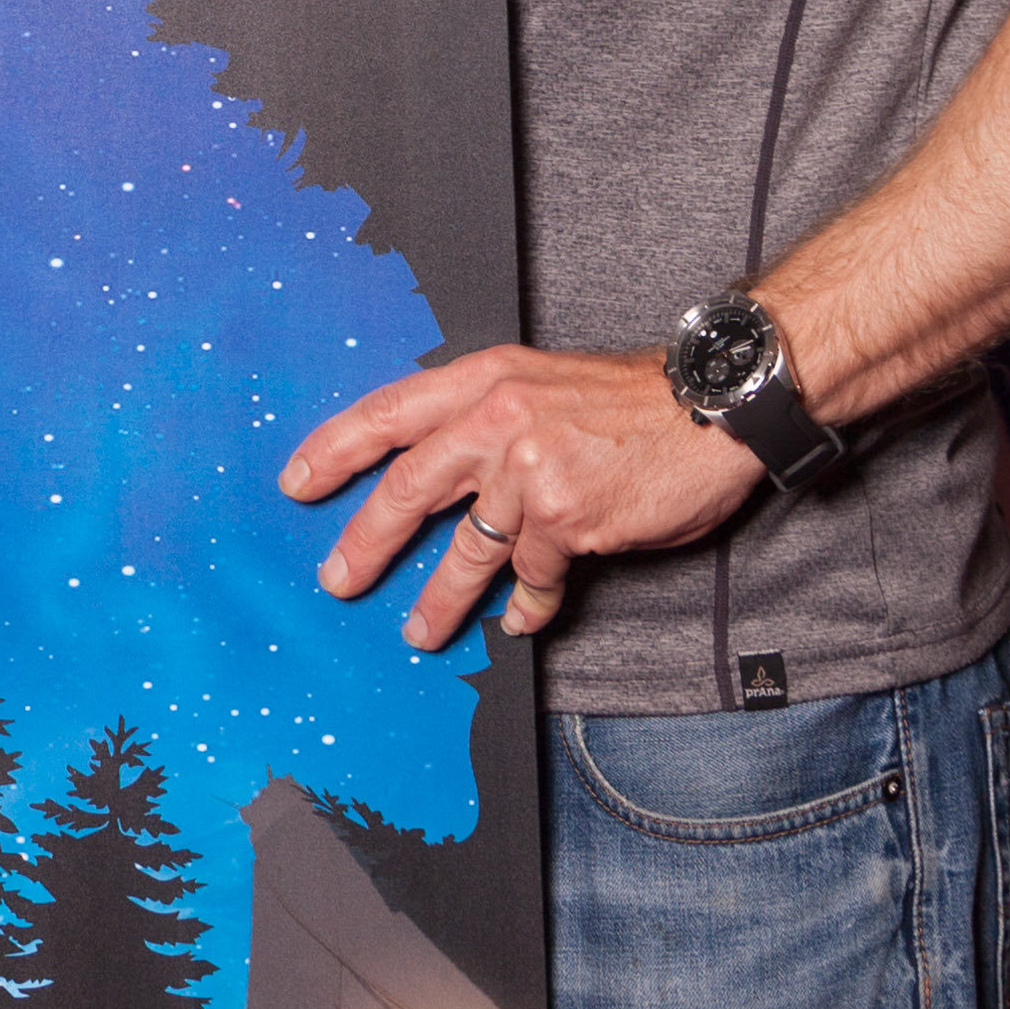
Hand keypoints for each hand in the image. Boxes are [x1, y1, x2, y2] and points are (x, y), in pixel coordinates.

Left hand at [281, 344, 763, 642]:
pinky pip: (532, 576)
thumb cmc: (631, 399)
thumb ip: (488, 420)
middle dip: (367, 541)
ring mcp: (529, 469)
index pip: (388, 412)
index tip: (297, 482)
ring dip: (441, 598)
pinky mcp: (565, 517)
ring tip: (420, 630)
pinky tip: (521, 620)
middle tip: (337, 579)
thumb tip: (441, 479)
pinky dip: (527, 604)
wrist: (712, 404)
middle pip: (409, 487)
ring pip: (468, 548)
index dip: (335, 448)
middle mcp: (496, 418)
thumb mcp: (542, 383)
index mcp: (484, 378)